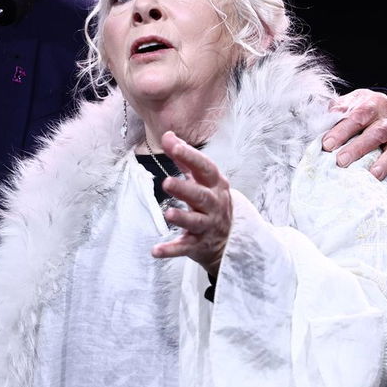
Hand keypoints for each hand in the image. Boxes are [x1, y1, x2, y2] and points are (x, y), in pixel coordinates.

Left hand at [151, 131, 232, 278]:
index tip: (172, 145)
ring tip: (169, 214)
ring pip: (196, 222)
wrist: (231, 239)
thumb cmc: (212, 202)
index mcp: (216, 185)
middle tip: (167, 182)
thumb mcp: (203, 180)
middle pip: (201, 196)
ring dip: (182, 218)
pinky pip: (185, 248)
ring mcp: (208, 226)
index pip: (205, 168)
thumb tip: (168, 135)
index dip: (190, 156)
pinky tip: (156, 251)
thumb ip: (185, 158)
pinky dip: (171, 250)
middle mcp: (215, 205)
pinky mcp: (199, 245)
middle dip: (185, 189)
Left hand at [322, 89, 386, 192]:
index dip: (342, 130)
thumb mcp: (350, 102)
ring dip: (384, 164)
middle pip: (376, 134)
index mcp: (374, 105)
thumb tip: (320, 121)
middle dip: (358, 148)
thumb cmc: (362, 110)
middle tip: (341, 161)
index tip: (327, 144)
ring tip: (372, 176)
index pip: (358, 116)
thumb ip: (336, 111)